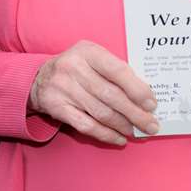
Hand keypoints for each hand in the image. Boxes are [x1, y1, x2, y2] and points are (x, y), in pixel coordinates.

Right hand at [30, 40, 158, 145]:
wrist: (39, 78)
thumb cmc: (77, 68)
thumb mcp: (93, 58)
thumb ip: (116, 70)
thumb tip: (145, 96)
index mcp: (88, 51)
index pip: (118, 70)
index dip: (137, 89)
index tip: (151, 104)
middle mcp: (73, 68)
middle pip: (111, 95)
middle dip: (135, 113)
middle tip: (151, 125)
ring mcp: (64, 88)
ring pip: (101, 112)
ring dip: (123, 125)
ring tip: (137, 132)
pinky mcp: (57, 107)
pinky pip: (86, 125)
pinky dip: (106, 135)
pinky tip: (118, 139)